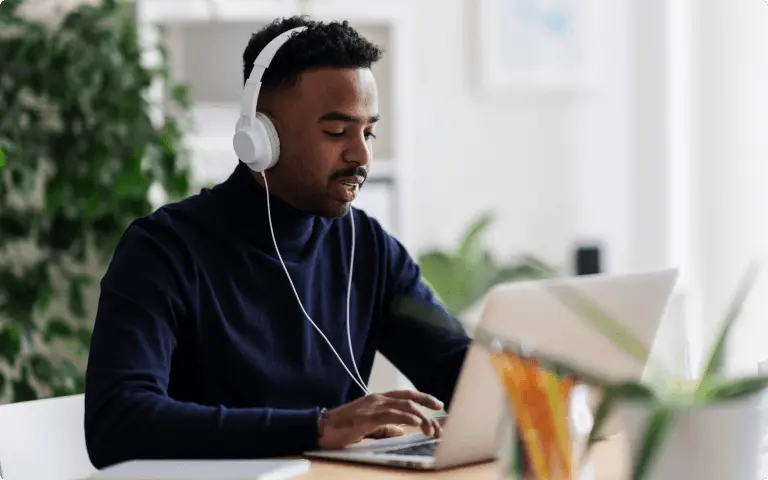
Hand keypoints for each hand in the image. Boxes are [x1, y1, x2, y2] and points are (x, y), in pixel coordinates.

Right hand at [317, 390, 444, 449]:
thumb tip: (403, 431)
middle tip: (439, 422)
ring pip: (404, 407)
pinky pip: (391, 416)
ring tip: (431, 430)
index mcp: (378, 399)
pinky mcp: (367, 418)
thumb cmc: (343, 428)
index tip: (438, 405)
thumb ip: (386, 427)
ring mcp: (372, 407)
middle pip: (409, 399)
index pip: (406, 395)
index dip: (423, 398)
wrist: (321, 429)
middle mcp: (377, 399)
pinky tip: (416, 424)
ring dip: (421, 418)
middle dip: (428, 408)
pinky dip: (406, 419)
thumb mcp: (368, 427)